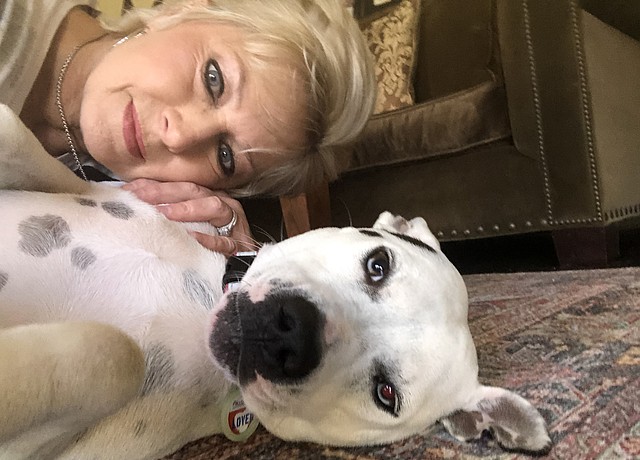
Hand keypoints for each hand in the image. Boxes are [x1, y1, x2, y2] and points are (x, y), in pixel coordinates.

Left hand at [122, 179, 253, 255]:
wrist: (244, 267)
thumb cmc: (211, 245)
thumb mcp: (190, 226)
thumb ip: (168, 216)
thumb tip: (133, 207)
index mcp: (207, 196)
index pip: (177, 185)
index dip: (153, 185)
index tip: (127, 189)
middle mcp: (221, 203)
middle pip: (193, 191)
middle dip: (164, 193)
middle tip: (140, 199)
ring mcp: (232, 223)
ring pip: (213, 207)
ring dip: (187, 209)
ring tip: (164, 214)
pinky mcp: (238, 245)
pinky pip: (224, 240)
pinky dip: (208, 239)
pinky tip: (191, 238)